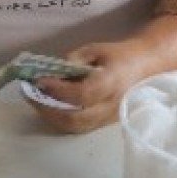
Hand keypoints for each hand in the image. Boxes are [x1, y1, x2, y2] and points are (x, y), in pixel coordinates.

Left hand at [18, 38, 159, 134]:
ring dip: (51, 117)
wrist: (145, 68)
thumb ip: (74, 60)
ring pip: (75, 127)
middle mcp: (111, 105)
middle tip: (31, 96)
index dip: (58, 90)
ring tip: (36, 102)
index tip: (41, 81)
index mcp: (112, 83)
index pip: (82, 94)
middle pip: (76, 119)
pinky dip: (60, 120)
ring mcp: (108, 118)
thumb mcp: (96, 49)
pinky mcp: (104, 124)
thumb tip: (51, 74)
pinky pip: (79, 127)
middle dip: (48, 109)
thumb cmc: (119, 56)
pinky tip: (49, 108)